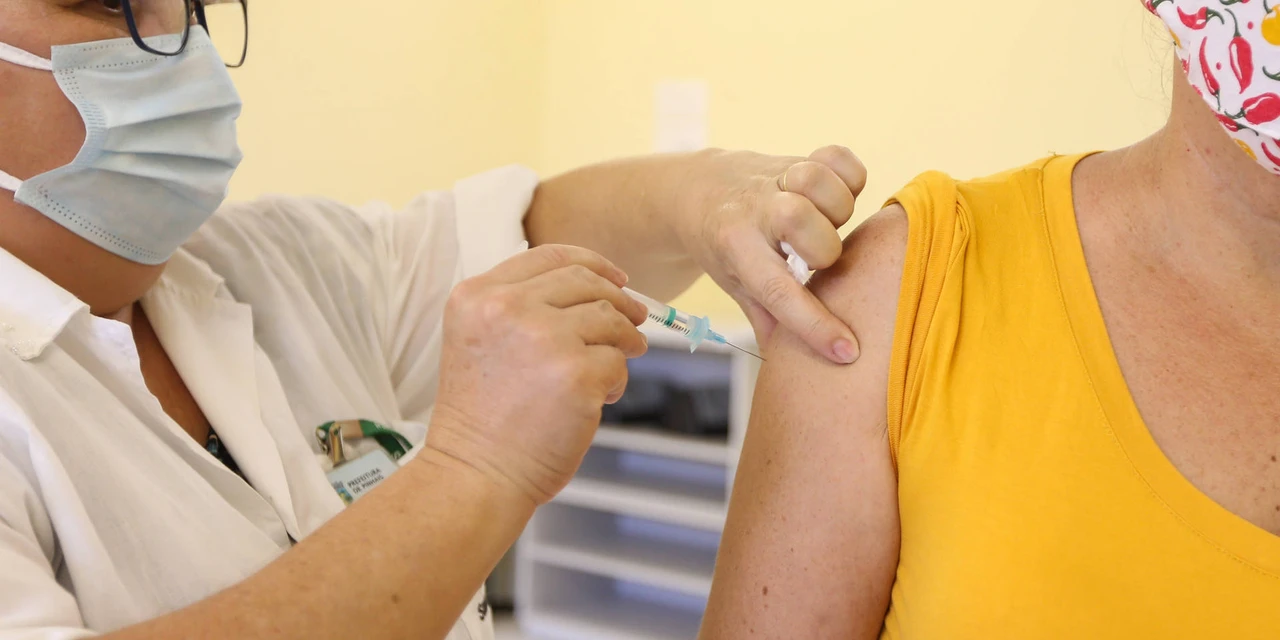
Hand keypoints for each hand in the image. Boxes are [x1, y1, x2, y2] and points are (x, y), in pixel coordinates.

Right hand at [425, 245, 648, 505]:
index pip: (549, 256)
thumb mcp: (479, 340)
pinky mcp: (577, 375)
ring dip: (624, 341)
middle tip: (635, 320)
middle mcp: (508, 309)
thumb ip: (522, 308)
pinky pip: (618, 361)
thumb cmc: (482, 419)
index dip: (593, 264)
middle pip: (585, 282)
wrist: (476, 475)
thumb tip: (600, 292)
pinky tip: (601, 398)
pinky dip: (617, 380)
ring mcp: (545, 339)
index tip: (616, 279)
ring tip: (616, 365)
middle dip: (619, 300)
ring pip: (609, 319)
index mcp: (478, 296)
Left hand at [678, 146, 866, 362]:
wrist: (698, 191)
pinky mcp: (796, 159)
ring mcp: (776, 179)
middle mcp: (755, 210)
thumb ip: (769, 320)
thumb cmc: (725, 247)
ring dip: (836, 208)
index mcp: (735, 249)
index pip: (779, 292)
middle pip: (805, 226)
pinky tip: (838, 196)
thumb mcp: (735, 285)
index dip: (815, 325)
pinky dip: (848, 176)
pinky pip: (838, 158)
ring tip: (827, 224)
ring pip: (820, 184)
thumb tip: (796, 369)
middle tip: (815, 260)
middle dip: (823, 251)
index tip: (847, 350)